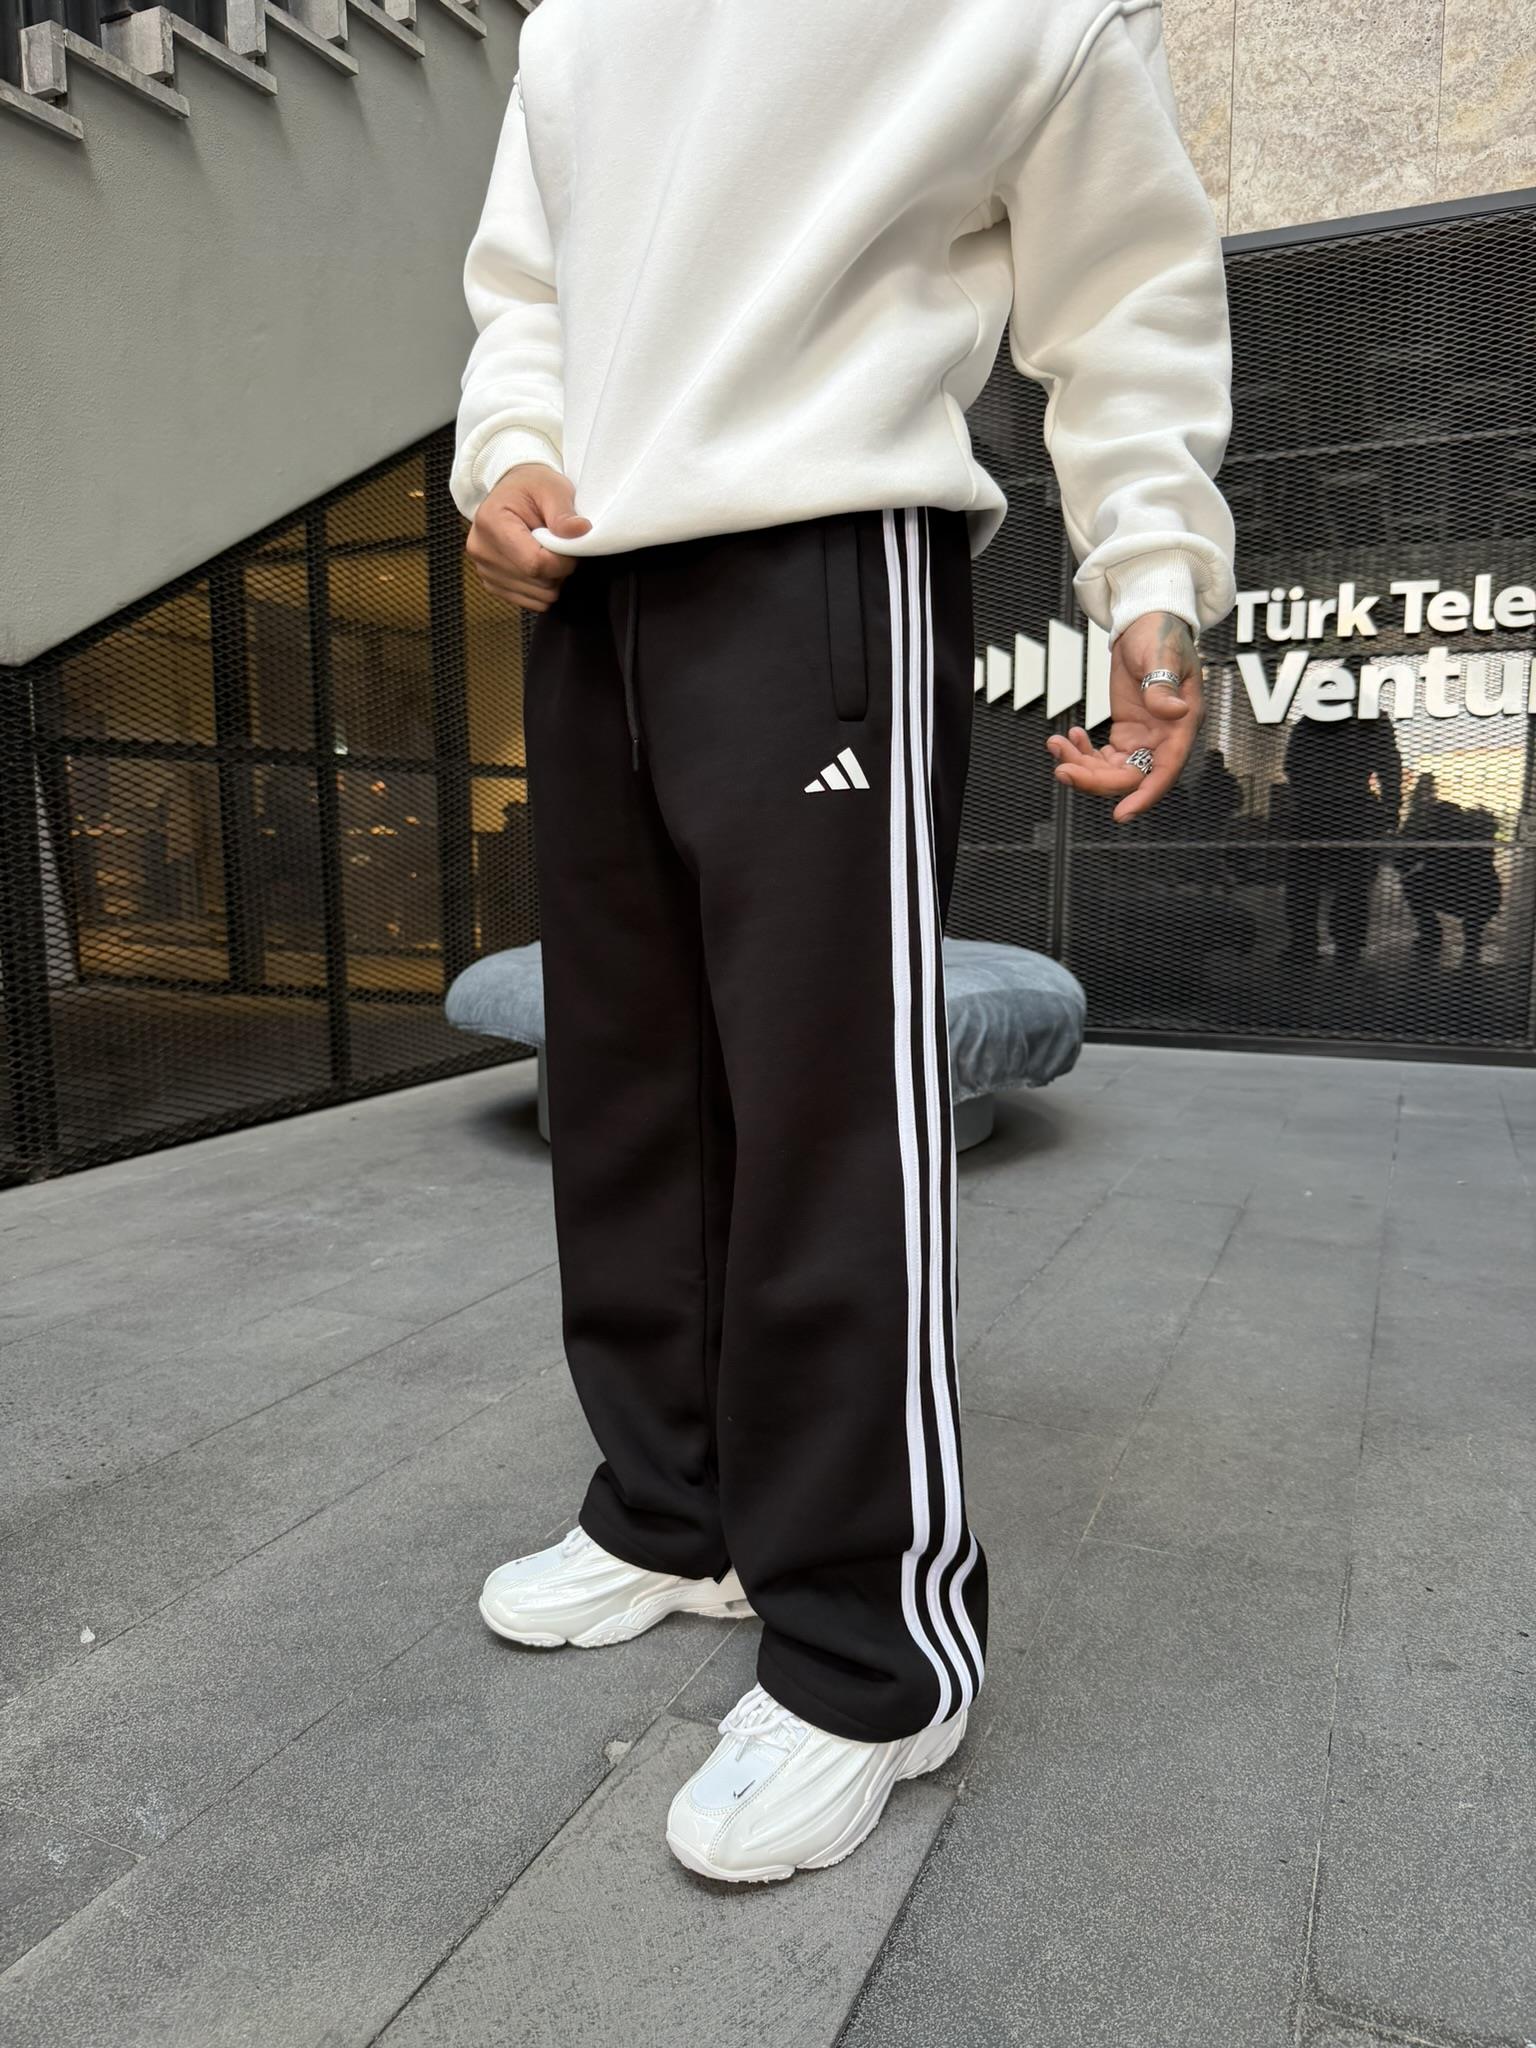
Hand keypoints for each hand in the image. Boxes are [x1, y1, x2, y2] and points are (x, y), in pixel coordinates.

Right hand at [465, 462, 591, 612]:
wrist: (512, 491)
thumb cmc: (533, 487)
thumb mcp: (553, 489)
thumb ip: (565, 514)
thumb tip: (581, 530)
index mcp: (492, 523)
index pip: (535, 563)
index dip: (563, 562)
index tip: (572, 547)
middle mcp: (481, 550)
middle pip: (537, 582)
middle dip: (559, 569)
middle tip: (559, 544)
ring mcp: (484, 570)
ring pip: (538, 597)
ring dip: (552, 580)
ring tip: (548, 552)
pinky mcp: (492, 584)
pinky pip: (530, 603)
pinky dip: (542, 588)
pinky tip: (539, 565)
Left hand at [1045, 612, 1203, 822]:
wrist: (1146, 622)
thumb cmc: (1161, 633)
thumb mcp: (1162, 654)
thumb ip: (1164, 685)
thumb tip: (1174, 713)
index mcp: (1182, 725)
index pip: (1165, 770)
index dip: (1145, 795)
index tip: (1121, 815)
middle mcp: (1165, 739)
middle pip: (1130, 777)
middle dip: (1094, 778)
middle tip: (1061, 768)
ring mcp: (1145, 739)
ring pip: (1112, 772)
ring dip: (1082, 765)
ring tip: (1057, 744)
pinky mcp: (1127, 734)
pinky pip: (1103, 759)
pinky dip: (1082, 753)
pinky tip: (1067, 736)